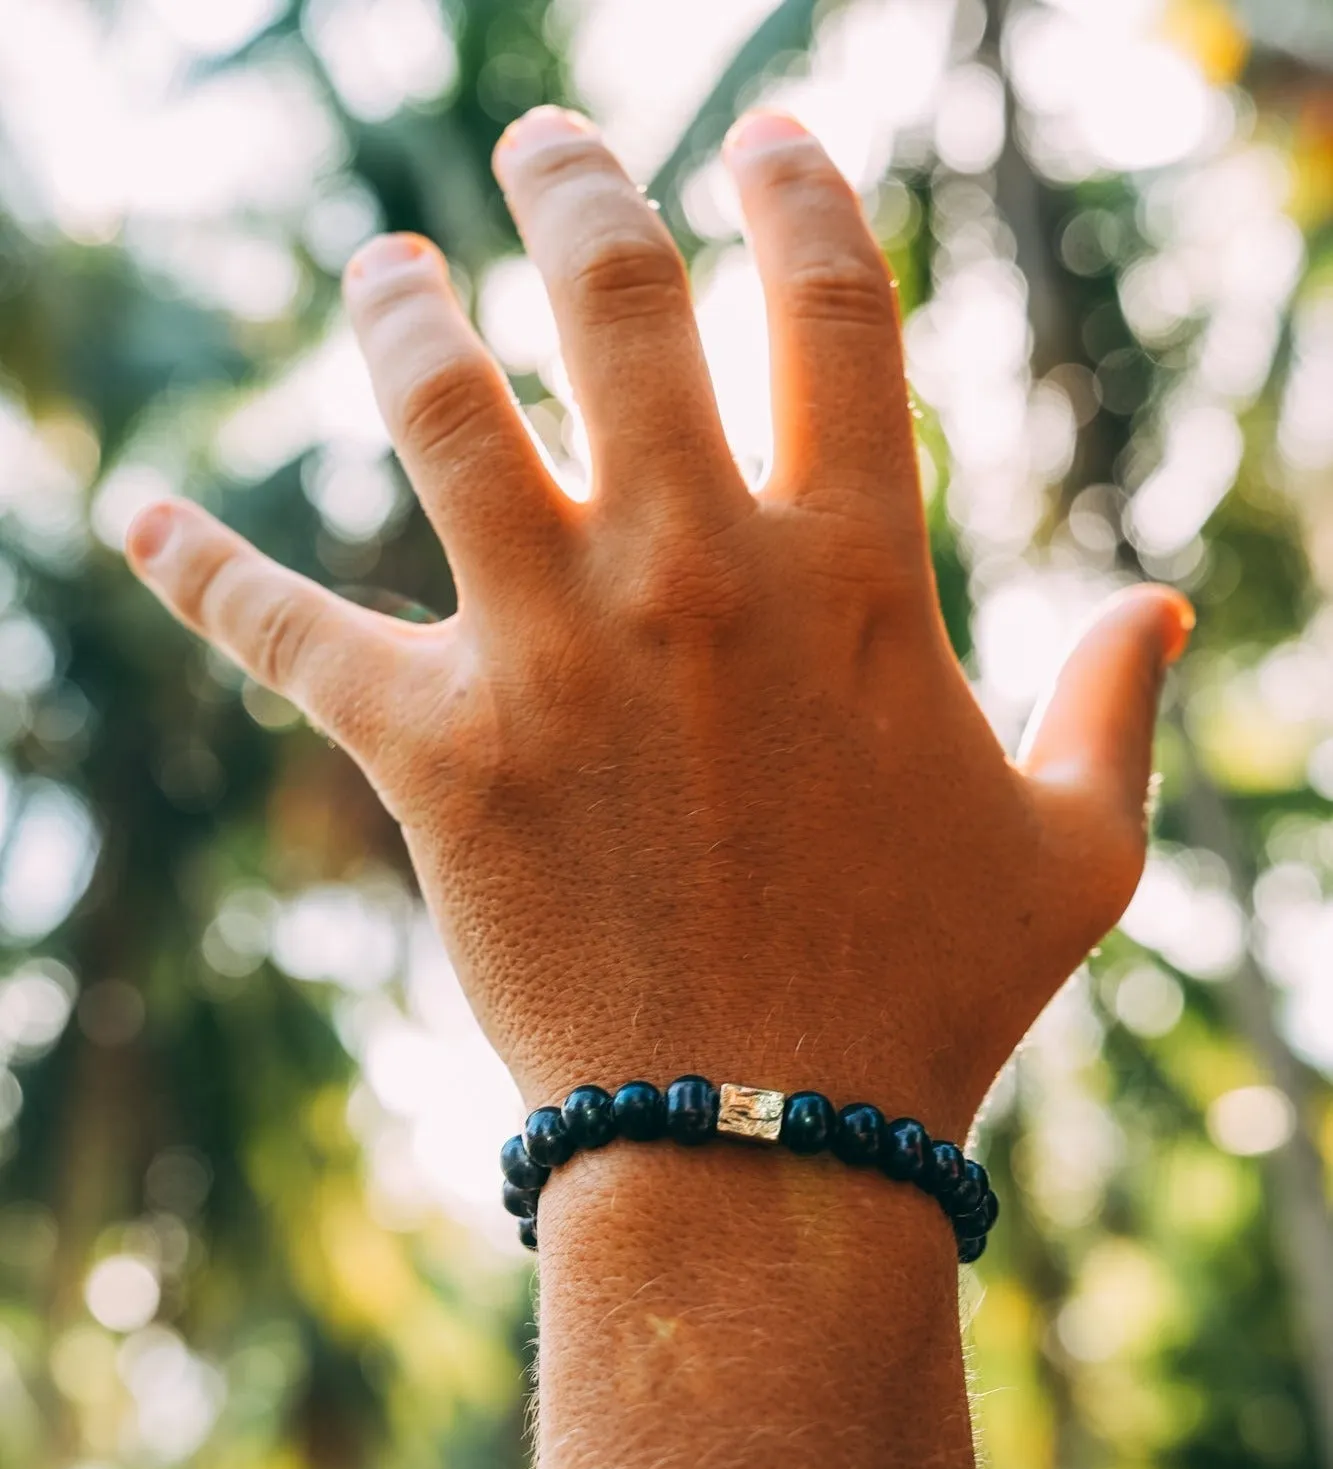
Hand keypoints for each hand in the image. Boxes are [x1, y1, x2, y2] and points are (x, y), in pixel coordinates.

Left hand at [125, 105, 1190, 1133]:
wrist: (769, 1149)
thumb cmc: (930, 999)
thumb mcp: (1079, 852)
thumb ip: (1119, 708)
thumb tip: (1167, 602)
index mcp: (858, 576)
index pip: (832, 305)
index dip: (800, 189)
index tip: (768, 137)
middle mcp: (702, 578)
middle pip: (618, 301)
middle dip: (577, 184)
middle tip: (543, 142)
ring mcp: (559, 658)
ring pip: (442, 410)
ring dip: (400, 313)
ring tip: (384, 271)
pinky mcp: (440, 756)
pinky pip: (288, 630)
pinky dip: (199, 564)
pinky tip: (132, 513)